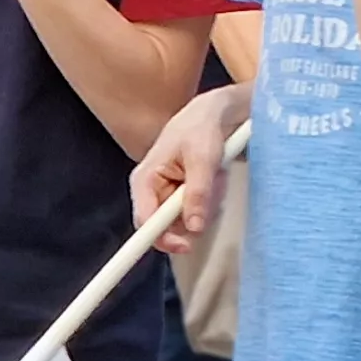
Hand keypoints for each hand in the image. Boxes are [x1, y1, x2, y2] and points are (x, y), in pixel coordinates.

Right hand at [130, 84, 247, 254]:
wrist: (214, 114)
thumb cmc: (202, 128)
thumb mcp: (203, 159)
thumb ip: (198, 193)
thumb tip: (194, 227)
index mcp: (145, 180)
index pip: (144, 221)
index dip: (162, 239)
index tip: (185, 247)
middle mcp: (152, 190)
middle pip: (169, 225)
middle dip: (195, 212)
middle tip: (213, 187)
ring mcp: (167, 194)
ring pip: (187, 220)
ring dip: (207, 203)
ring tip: (215, 175)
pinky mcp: (182, 195)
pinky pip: (198, 211)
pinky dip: (212, 199)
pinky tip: (216, 178)